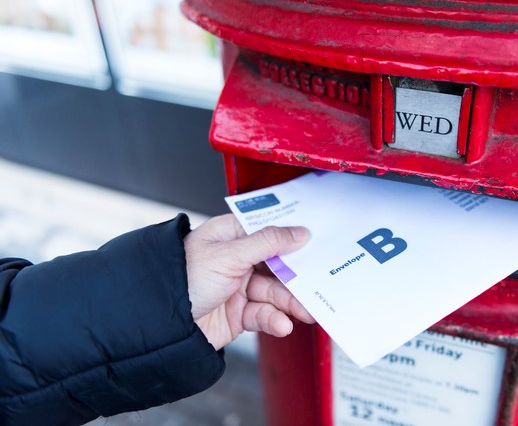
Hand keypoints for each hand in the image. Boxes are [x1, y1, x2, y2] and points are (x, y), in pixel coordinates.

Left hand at [183, 214, 313, 349]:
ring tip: (305, 312)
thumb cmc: (181, 278)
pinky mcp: (237, 314)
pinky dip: (275, 320)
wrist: (158, 326)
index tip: (317, 243)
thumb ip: (268, 243)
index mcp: (230, 236)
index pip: (269, 231)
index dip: (292, 238)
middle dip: (297, 278)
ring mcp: (236, 287)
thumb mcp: (229, 254)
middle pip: (277, 265)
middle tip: (318, 285)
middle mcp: (235, 259)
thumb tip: (300, 232)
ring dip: (290, 303)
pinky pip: (263, 314)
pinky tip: (282, 324)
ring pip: (274, 292)